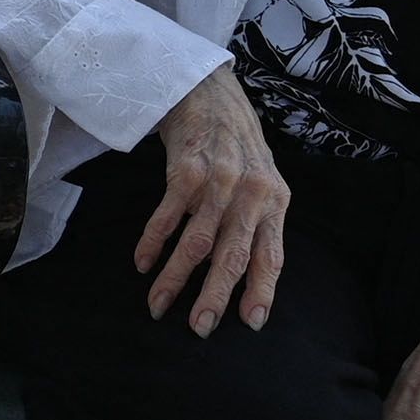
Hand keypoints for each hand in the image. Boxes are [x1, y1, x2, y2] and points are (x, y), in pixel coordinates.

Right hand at [135, 65, 288, 334]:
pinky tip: (143, 263)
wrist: (209, 91)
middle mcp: (252, 192)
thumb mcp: (261, 183)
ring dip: (176, 277)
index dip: (261, 290)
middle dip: (216, 296)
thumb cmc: (235, 146)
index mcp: (276, 201)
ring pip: (197, 241)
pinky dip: (153, 242)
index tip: (251, 323)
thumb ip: (258, 223)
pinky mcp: (186, 169)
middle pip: (233, 255)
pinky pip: (167, 215)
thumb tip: (249, 278)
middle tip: (200, 328)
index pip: (271, 255)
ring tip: (160, 305)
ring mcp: (219, 180)